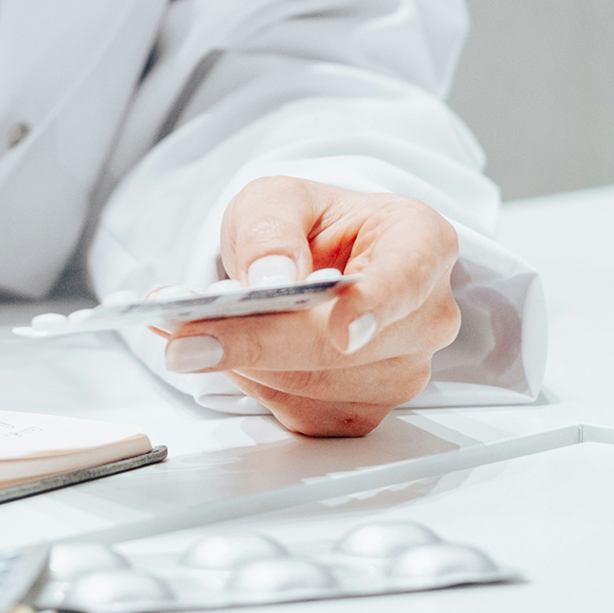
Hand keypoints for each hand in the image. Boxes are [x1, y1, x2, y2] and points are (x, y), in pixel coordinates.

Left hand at [157, 176, 460, 436]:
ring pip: (314, 386)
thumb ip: (269, 229)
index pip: (408, 278)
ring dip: (245, 364)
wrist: (315, 265)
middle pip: (345, 347)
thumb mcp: (276, 200)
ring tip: (189, 333)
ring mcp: (401, 372)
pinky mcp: (363, 411)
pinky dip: (251, 384)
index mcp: (420, 243)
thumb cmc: (311, 227)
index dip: (376, 306)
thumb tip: (271, 278)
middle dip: (261, 341)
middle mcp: (425, 316)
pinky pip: (299, 412)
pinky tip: (225, 351)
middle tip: (188, 335)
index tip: (339, 329)